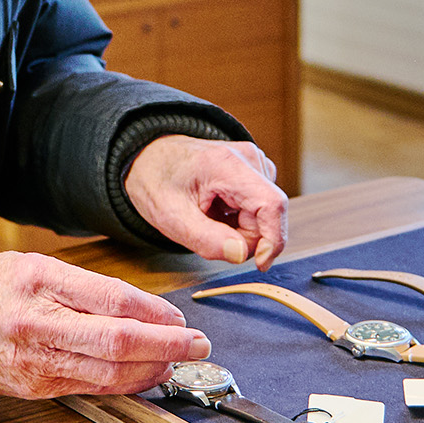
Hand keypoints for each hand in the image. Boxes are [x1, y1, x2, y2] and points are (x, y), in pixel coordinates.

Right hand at [0, 251, 210, 399]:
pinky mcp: (37, 388)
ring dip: (151, 370)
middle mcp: (40, 325)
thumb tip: (148, 311)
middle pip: (117, 342)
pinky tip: (145, 376)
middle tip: (197, 344)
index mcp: (42, 283)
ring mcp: (37, 362)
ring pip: (108, 373)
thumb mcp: (44, 267)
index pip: (113, 301)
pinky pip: (91, 389)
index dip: (154, 313)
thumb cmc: (3, 287)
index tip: (181, 319)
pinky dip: (125, 384)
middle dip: (166, 346)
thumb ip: (93, 288)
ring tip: (176, 361)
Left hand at [124, 135, 287, 268]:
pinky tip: (217, 209)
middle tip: (208, 234)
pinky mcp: (255, 171)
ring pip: (264, 216)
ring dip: (240, 229)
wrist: (150, 158)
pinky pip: (259, 209)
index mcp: (228, 165)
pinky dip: (240, 220)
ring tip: (208, 217)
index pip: (272, 204)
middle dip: (244, 238)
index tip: (260, 264)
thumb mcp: (172, 218)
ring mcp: (255, 163)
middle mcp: (249, 158)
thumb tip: (241, 254)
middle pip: (268, 216)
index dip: (273, 239)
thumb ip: (207, 239)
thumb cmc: (158, 182)